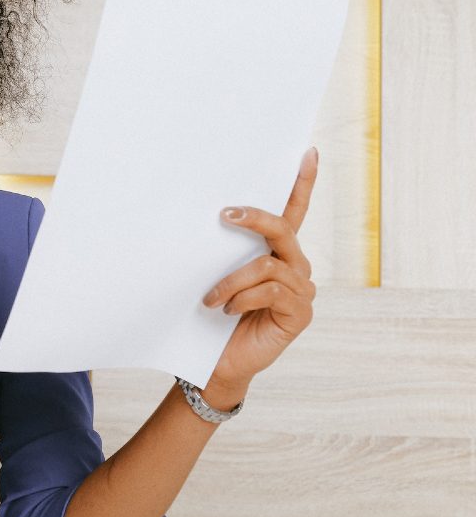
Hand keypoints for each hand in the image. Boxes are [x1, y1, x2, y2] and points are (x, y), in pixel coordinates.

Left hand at [201, 148, 318, 399]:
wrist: (216, 363)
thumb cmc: (213, 318)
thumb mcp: (216, 276)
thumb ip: (223, 251)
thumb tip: (211, 216)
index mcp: (276, 254)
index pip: (294, 212)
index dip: (303, 184)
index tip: (307, 153)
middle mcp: (295, 267)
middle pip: (283, 229)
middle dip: (255, 218)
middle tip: (225, 214)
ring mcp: (301, 290)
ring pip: (268, 265)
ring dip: (232, 280)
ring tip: (210, 298)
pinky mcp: (299, 313)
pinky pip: (272, 290)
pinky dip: (242, 297)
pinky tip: (225, 311)